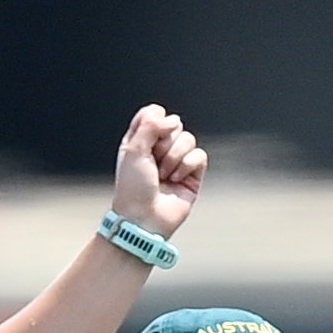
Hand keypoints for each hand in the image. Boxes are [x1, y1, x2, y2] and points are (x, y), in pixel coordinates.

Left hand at [106, 106, 205, 238]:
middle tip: (154, 162)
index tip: (147, 136)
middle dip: (164, 144)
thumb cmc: (133, 188)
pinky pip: (199, 155)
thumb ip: (151, 125)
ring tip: (164, 175)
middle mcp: (159, 148)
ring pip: (188, 139)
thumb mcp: (133, 149)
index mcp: (140, 140)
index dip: (155, 120)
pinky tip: (176, 180)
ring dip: (174, 158)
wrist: (144, 218)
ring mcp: (177, 161)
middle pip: (175, 125)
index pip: (154, 113)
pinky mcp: (193, 174)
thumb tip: (174, 119)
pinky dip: (187, 166)